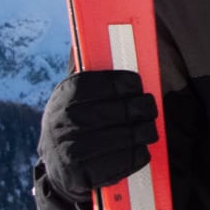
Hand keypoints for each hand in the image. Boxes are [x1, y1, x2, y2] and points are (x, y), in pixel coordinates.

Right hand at [38, 70, 158, 202]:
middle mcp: (63, 122)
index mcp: (64, 96)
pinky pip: (127, 160)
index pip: (104, 83)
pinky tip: (139, 150)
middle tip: (149, 110)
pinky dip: (140, 154)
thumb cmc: (77, 124)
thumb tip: (96, 35)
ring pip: (129, 135)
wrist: (60, 170)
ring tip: (147, 131)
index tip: (137, 86)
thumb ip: (91, 71)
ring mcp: (71, 150)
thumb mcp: (76, 96)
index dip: (128, 83)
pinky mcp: (82, 174)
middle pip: (123, 109)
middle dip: (144, 108)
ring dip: (146, 132)